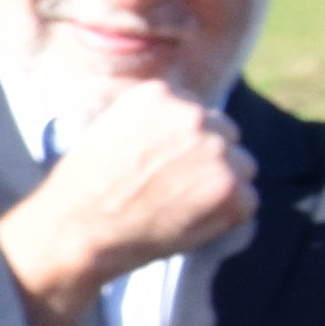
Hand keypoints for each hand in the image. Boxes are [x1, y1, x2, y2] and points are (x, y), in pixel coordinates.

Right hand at [0, 84, 252, 325]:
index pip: (196, 112)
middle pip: (225, 134)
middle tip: (175, 188)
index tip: (166, 162)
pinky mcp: (232, 190)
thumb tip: (181, 133)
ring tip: (181, 207)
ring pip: (242, 166)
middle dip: (208, 159)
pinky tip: (190, 223)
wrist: (77, 230)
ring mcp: (217, 152)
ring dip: (221, 186)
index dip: (184, 140)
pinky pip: (247, 201)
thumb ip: (153, 122)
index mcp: (161, 95)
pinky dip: (226, 216)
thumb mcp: (110, 129)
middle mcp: (194, 116)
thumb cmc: (83, 187)